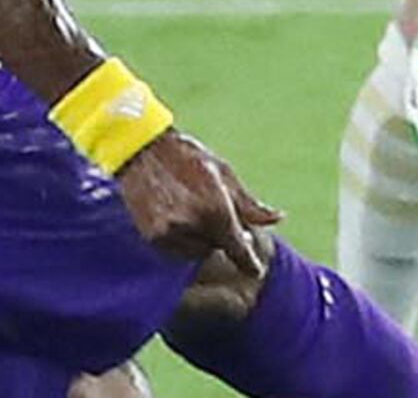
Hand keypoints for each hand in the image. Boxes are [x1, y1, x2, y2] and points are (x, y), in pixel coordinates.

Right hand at [114, 132, 279, 269]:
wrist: (139, 148)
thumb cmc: (186, 156)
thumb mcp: (223, 173)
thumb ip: (249, 204)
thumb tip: (278, 219)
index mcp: (216, 210)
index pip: (240, 252)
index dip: (250, 263)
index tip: (256, 270)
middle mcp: (193, 225)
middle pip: (218, 248)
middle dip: (221, 235)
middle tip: (214, 214)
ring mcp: (170, 233)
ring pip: (197, 252)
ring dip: (200, 239)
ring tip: (191, 211)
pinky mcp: (153, 237)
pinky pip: (176, 251)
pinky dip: (181, 240)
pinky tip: (176, 217)